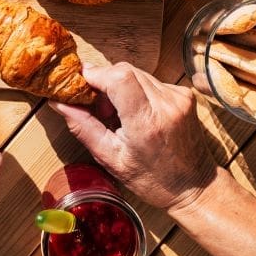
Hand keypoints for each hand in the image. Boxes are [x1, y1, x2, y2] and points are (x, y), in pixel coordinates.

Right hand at [51, 63, 219, 212]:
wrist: (195, 186)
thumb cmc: (153, 179)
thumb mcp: (111, 159)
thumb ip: (84, 127)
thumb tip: (60, 104)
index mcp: (146, 123)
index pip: (120, 77)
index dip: (97, 74)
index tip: (83, 83)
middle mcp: (166, 104)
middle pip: (125, 70)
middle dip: (105, 82)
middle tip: (99, 108)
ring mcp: (179, 97)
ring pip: (137, 73)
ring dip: (121, 86)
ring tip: (119, 114)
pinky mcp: (184, 94)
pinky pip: (151, 81)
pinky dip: (137, 91)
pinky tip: (136, 113)